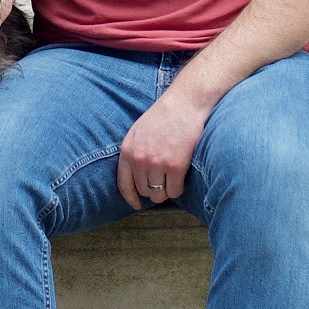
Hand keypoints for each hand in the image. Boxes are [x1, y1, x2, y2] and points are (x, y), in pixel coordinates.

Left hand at [117, 91, 210, 209]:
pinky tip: (181, 179)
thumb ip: (133, 153)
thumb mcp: (137, 132)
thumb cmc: (163, 116)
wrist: (184, 103)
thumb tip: (134, 177)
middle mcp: (140, 159)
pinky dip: (178, 189)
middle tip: (163, 181)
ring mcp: (158, 163)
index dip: (130, 198)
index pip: (124, 184)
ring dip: (166, 192)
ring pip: (159, 195)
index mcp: (128, 151)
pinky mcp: (176, 166)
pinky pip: (175, 191)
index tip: (136, 205)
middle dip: (153, 191)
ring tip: (172, 179)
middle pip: (144, 191)